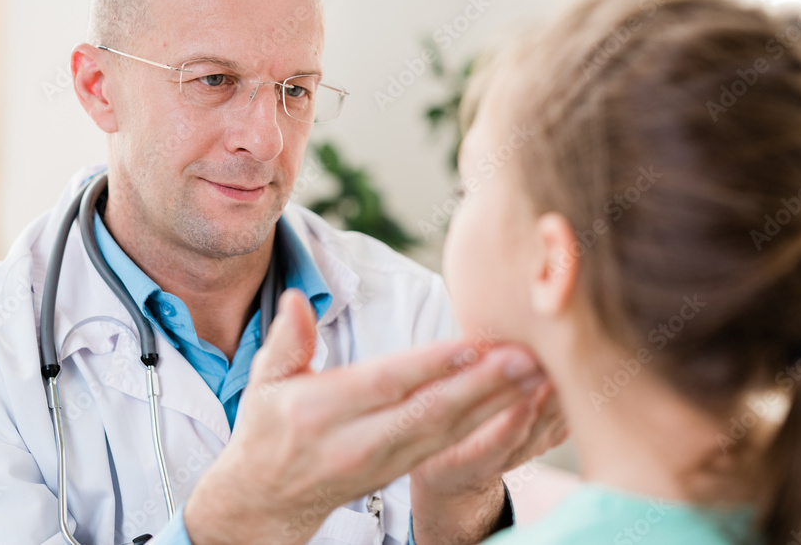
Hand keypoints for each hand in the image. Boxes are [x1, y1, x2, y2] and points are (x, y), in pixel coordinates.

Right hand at [182, 289, 544, 544]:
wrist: (269, 498)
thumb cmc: (268, 429)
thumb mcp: (265, 383)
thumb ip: (286, 341)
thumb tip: (297, 301)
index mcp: (320, 413)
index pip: (385, 384)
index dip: (431, 365)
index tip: (472, 343)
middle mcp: (358, 442)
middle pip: (429, 413)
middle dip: (483, 387)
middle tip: (526, 357)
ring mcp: (385, 463)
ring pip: (449, 433)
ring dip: (497, 405)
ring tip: (535, 374)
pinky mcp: (404, 471)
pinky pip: (451, 448)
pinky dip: (488, 425)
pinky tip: (517, 401)